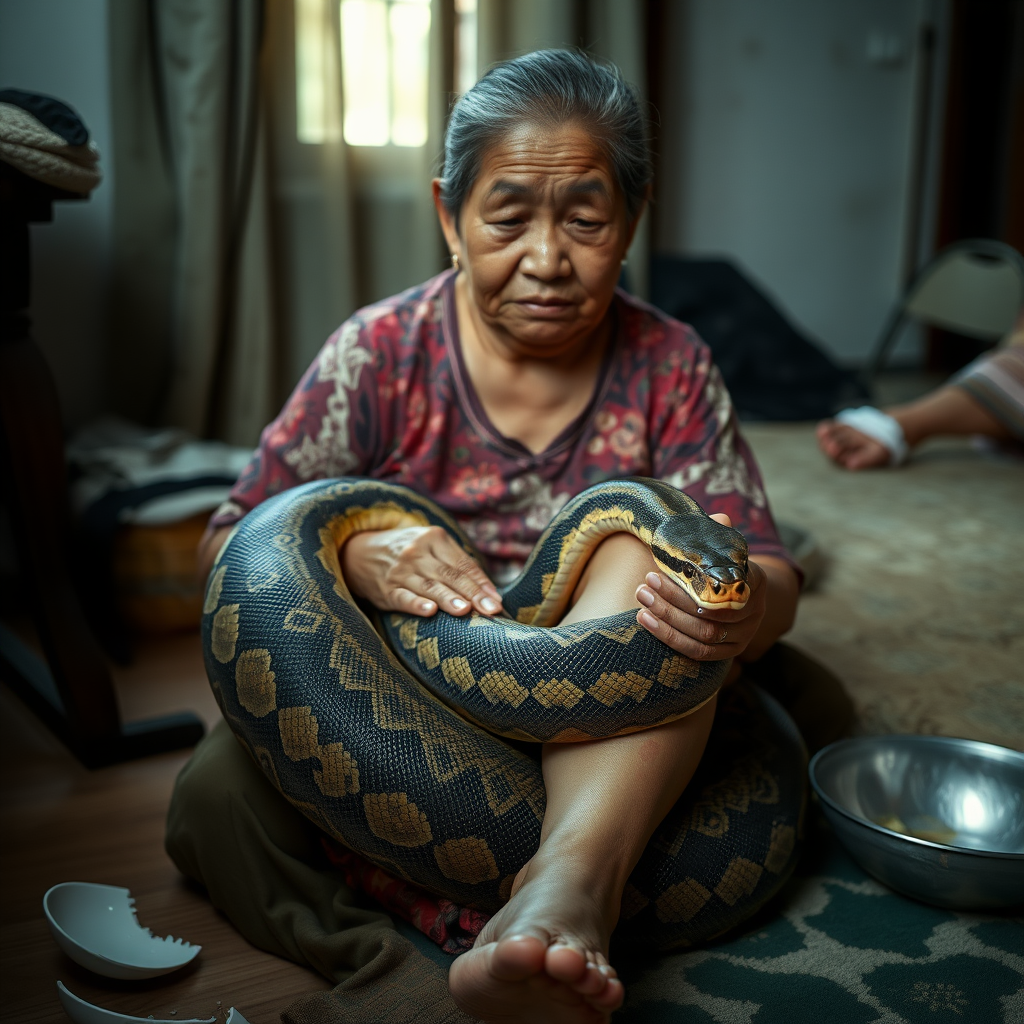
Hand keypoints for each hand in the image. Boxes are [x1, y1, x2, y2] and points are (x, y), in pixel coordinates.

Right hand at [341, 526, 502, 617]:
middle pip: (450, 575)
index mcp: (434, 537)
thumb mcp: (432, 546)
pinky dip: (416, 604)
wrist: (360, 551)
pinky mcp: (386, 589)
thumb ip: (459, 564)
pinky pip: (403, 597)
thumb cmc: (410, 552)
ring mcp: (400, 570)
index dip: (481, 583)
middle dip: (472, 594)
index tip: (497, 601)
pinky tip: (429, 612)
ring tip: (465, 610)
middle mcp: (416, 552)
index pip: (463, 563)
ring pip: (429, 587)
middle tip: (491, 610)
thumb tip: (490, 592)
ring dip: (448, 599)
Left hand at [633, 513, 767, 660]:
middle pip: (712, 612)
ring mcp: (744, 636)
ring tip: (641, 597)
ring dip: (667, 617)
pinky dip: (669, 637)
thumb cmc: (719, 566)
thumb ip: (717, 536)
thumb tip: (720, 518)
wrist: (733, 595)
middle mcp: (755, 612)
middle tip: (646, 581)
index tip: (665, 569)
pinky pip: (698, 652)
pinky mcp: (728, 654)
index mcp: (756, 581)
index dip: (697, 584)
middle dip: (674, 597)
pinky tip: (644, 619)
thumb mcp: (720, 549)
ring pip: (704, 633)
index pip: (730, 585)